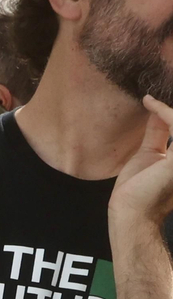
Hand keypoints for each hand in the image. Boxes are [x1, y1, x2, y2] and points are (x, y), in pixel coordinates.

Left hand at [109, 96, 172, 231]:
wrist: (130, 212)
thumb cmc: (137, 188)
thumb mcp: (150, 153)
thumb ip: (158, 132)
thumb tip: (157, 110)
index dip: (172, 112)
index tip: (157, 96)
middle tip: (165, 86)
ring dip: (170, 107)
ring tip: (153, 96)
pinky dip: (164, 111)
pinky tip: (150, 104)